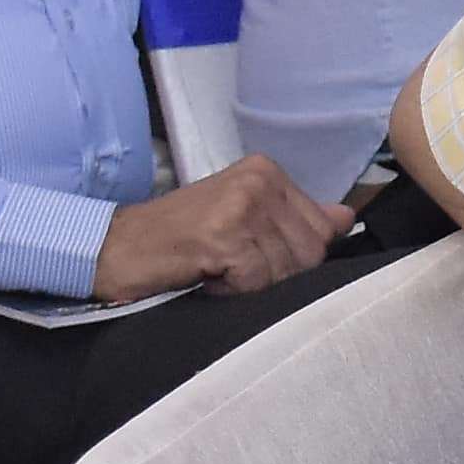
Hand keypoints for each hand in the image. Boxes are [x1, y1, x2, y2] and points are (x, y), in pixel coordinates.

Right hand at [93, 157, 345, 303]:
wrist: (116, 248)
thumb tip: (347, 219)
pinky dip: (232, 291)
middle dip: (277, 275)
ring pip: (287, 271)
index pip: (323, 229)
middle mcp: (259, 181)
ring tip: (217, 268)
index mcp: (268, 172)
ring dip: (252, 284)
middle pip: (311, 253)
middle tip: (232, 266)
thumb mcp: (243, 217)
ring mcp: (243, 206)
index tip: (254, 254)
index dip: (294, 258)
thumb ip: (296, 218)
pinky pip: (258, 283)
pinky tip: (207, 276)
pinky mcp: (225, 236)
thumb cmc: (178, 238)